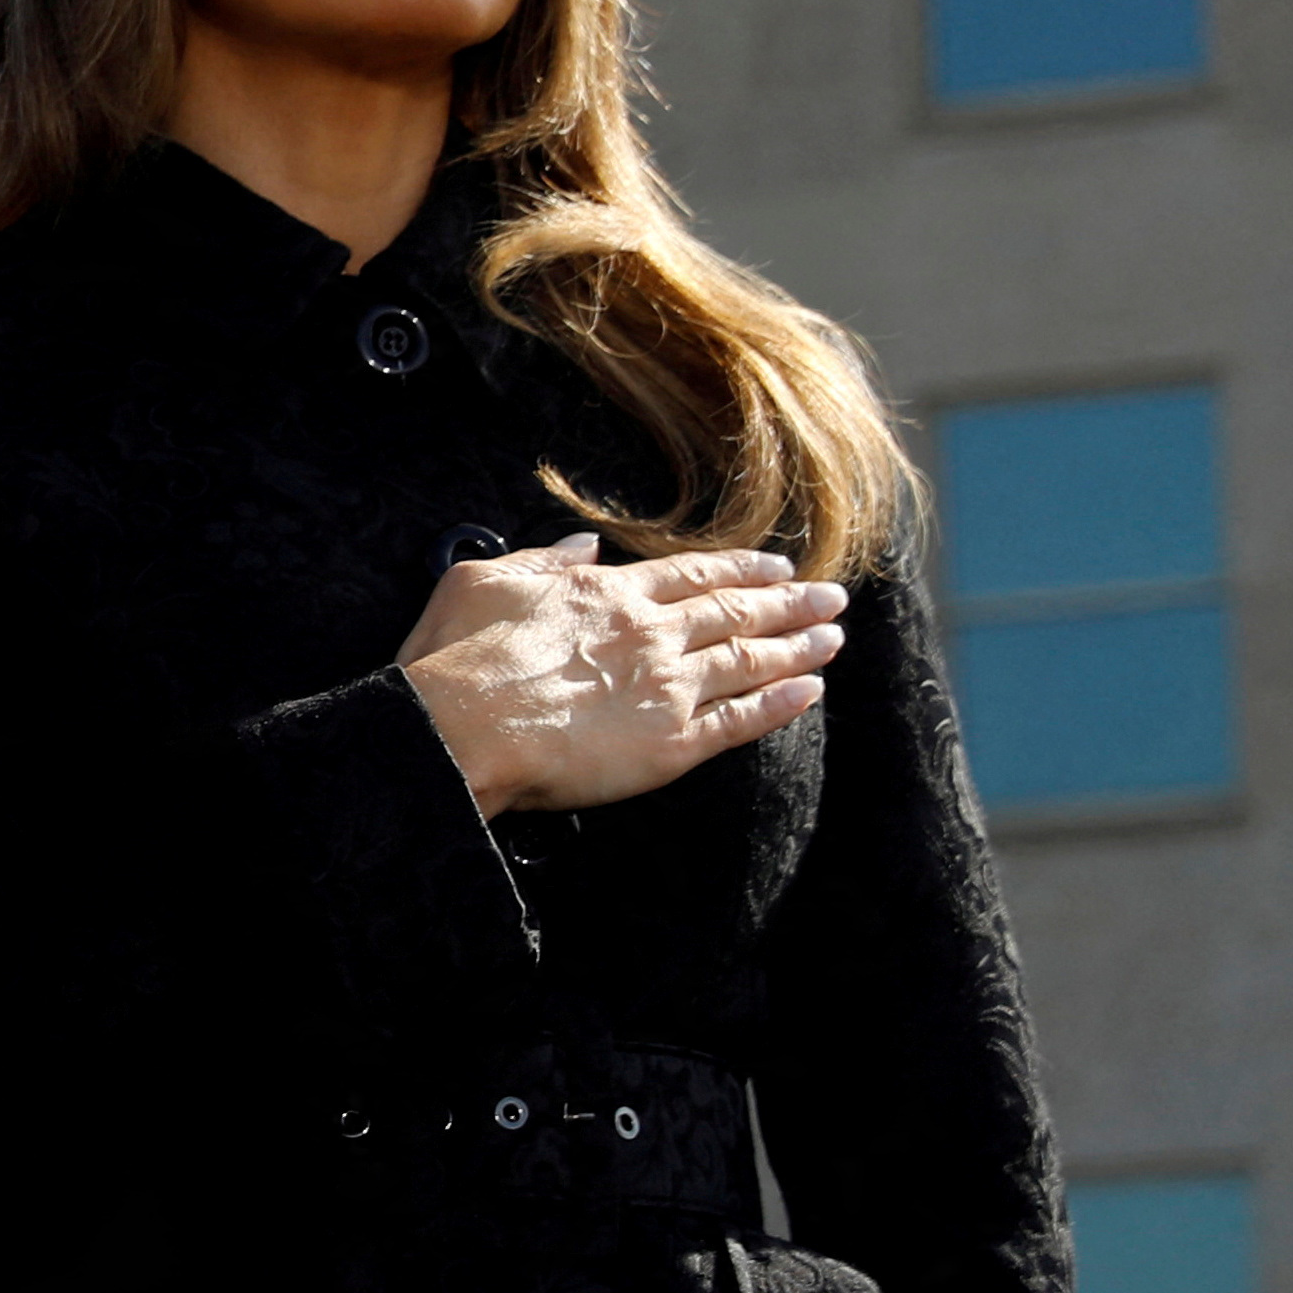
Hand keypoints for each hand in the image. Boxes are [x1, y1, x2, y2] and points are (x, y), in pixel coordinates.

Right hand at [394, 532, 840, 815]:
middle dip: (790, 601)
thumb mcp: (486, 579)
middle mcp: (650, 634)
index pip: (692, 574)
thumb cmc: (457, 657)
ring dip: (798, 646)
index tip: (779, 563)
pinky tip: (811, 691)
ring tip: (834, 636)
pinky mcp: (671, 745)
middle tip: (832, 596)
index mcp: (609, 595)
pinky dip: (780, 704)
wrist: (460, 729)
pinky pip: (740, 722)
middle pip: (736, 611)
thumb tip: (585, 548)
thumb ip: (543, 560)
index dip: (741, 568)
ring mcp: (667, 688)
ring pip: (749, 661)